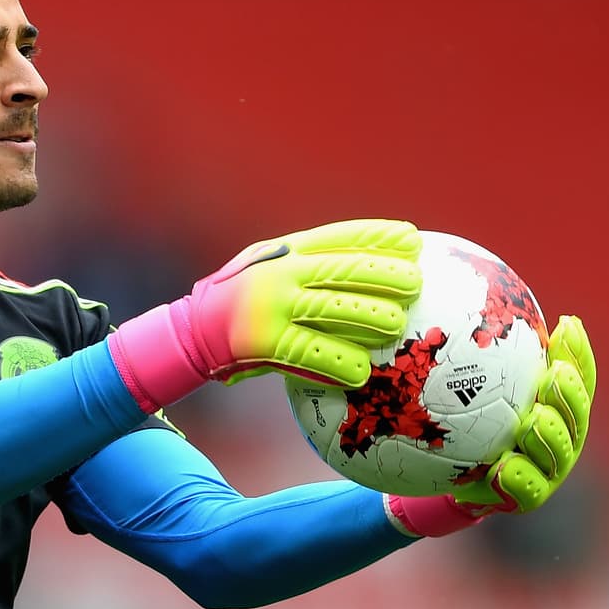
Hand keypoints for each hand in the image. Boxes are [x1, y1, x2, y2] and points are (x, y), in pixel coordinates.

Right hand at [108, 219, 421, 412]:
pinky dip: (339, 363)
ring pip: (334, 309)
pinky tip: (360, 372)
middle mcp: (281, 274)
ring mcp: (273, 307)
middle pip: (344, 270)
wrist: (193, 331)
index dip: (376, 236)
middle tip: (415, 282)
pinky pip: (312, 354)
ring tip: (396, 325)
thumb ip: (307, 267)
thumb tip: (367, 272)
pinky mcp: (266, 342)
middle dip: (384, 274)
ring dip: (371, 317)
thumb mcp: (269, 270)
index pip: (338, 237)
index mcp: (286, 251)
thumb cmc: (242, 303)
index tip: (410, 238)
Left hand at [452, 315, 594, 513]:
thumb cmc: (460, 422)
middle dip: (569, 393)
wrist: (446, 475)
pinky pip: (527, 490)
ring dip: (549, 435)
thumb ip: (473, 352)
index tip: (565, 324)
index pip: (576, 376)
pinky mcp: (528, 497)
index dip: (577, 352)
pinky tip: (504, 466)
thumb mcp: (462, 383)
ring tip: (533, 418)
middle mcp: (559, 436)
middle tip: (553, 373)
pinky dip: (518, 477)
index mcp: (555, 406)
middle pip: (576, 414)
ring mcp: (547, 469)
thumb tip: (459, 298)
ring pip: (558, 452)